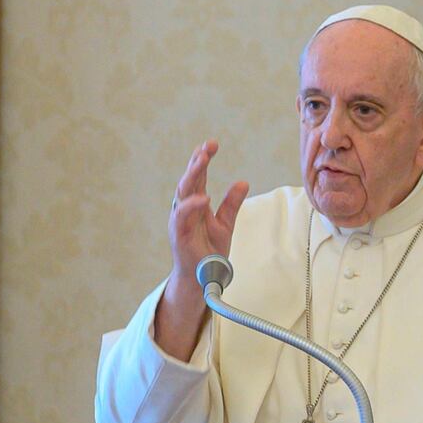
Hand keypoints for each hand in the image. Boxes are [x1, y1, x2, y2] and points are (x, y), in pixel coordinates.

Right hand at [168, 139, 248, 288]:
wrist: (203, 279)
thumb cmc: (209, 251)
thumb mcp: (225, 224)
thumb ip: (232, 204)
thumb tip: (243, 182)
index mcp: (195, 204)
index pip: (198, 177)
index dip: (203, 160)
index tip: (212, 144)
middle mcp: (185, 209)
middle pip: (190, 180)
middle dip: (197, 161)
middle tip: (208, 146)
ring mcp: (180, 220)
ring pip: (183, 192)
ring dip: (192, 175)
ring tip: (203, 160)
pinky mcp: (179, 234)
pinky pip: (182, 216)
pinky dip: (192, 205)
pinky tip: (203, 197)